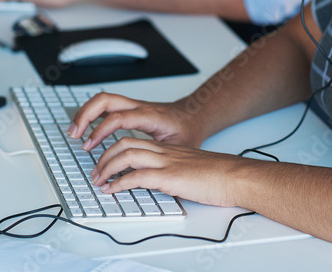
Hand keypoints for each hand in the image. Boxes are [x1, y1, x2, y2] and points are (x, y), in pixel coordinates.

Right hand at [68, 93, 204, 149]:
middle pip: (105, 100)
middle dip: (85, 115)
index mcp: (150, 116)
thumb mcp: (179, 147)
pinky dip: (92, 114)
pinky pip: (107, 105)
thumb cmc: (188, 131)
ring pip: (103, 100)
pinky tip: (85, 128)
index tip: (89, 146)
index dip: (101, 131)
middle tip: (74, 134)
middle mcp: (139, 106)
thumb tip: (144, 177)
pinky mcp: (130, 108)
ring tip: (74, 132)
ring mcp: (134, 105)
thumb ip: (160, 159)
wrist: (195, 115)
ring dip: (85, 113)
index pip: (119, 118)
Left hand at [91, 137, 253, 207]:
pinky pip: (137, 176)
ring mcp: (166, 162)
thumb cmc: (218, 175)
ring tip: (98, 181)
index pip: (133, 140)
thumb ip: (173, 170)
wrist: (236, 175)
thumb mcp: (190, 168)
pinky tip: (113, 191)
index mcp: (168, 149)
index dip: (113, 149)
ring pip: (126, 155)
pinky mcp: (170, 177)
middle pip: (124, 143)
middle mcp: (164, 152)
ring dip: (106, 168)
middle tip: (95, 171)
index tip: (104, 162)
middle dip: (103, 156)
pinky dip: (119, 184)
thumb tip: (160, 183)